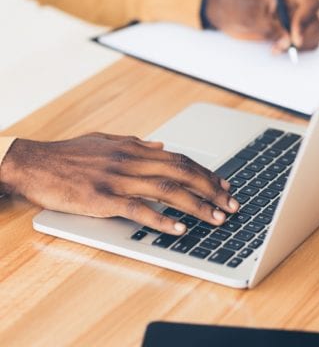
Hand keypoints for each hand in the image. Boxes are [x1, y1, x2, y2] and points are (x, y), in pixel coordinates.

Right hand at [0, 133, 238, 234]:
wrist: (36, 163)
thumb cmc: (71, 154)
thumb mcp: (107, 141)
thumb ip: (136, 143)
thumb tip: (161, 145)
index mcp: (134, 149)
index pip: (180, 159)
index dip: (205, 172)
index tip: (223, 185)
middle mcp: (131, 161)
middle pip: (181, 173)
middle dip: (211, 189)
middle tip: (230, 204)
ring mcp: (118, 180)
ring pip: (167, 190)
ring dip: (196, 205)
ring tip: (216, 218)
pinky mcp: (103, 199)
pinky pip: (138, 209)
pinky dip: (161, 219)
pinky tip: (179, 228)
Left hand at [206, 0, 318, 52]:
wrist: (225, 14)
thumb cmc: (235, 8)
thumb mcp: (249, 16)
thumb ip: (271, 27)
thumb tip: (289, 40)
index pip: (312, 4)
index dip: (305, 22)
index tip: (293, 37)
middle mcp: (297, 1)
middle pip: (316, 22)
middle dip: (301, 38)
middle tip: (280, 46)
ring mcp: (296, 16)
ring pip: (316, 34)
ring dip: (300, 45)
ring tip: (277, 47)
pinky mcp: (292, 30)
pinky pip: (305, 43)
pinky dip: (294, 49)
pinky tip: (276, 49)